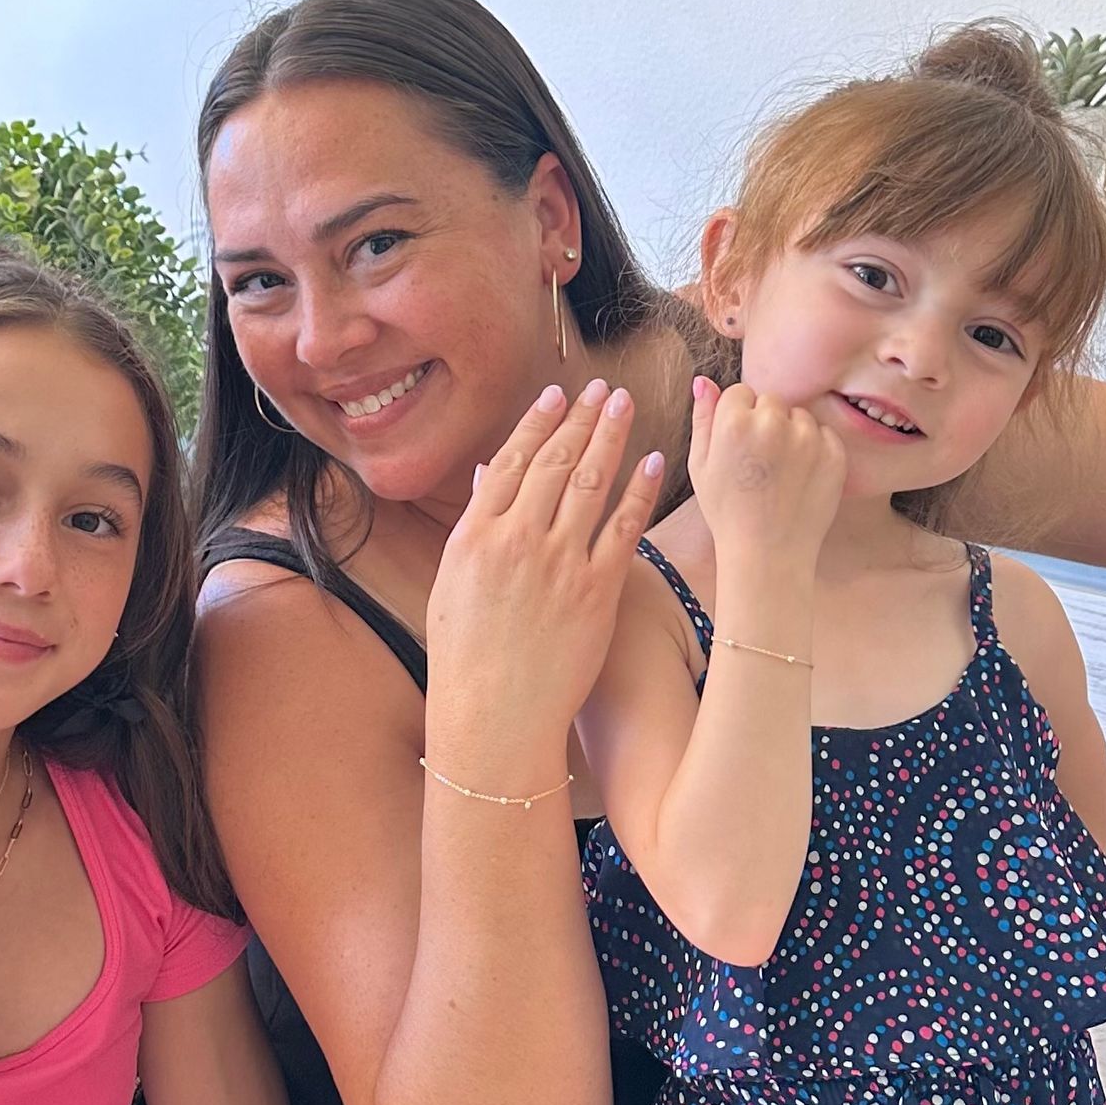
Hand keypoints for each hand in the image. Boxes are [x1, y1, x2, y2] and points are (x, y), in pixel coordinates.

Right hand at [424, 380, 666, 777]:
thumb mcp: (452, 584)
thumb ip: (475, 525)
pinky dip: (639, 491)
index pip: (512, 461)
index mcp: (476, 536)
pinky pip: (624, 528)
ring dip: (611, 437)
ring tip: (627, 405)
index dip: (538, 422)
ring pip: (590, 483)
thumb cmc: (465, 658)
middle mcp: (518, 540)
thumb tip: (490, 473)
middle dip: (582, 418)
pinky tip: (653, 462)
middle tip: (603, 388)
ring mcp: (559, 564)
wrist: (494, 716)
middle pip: (555, 461)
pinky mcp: (596, 591)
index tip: (558, 394)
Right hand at [688, 379, 845, 571]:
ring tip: (781, 472)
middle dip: (765, 422)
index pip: (740, 393)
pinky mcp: (834, 454)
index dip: (737, 419)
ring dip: (792, 434)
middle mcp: (773, 423)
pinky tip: (800, 478)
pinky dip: (816, 450)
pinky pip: (824, 435)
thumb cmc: (728, 512)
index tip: (738, 447)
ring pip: (799, 416)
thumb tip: (703, 380)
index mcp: (734, 423)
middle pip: (771, 401)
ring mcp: (807, 438)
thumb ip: (703, 418)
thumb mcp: (701, 466)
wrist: (768, 554)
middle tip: (760, 462)